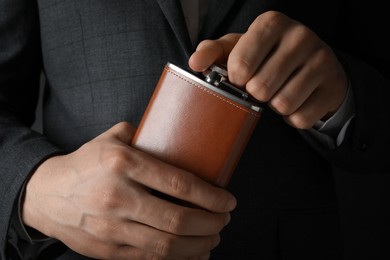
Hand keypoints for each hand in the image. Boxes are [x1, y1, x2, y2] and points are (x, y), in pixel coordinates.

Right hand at [22, 122, 235, 258]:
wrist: (46, 194)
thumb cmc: (86, 163)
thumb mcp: (112, 139)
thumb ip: (145, 136)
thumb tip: (179, 139)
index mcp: (123, 163)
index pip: (180, 184)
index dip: (211, 196)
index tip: (228, 200)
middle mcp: (118, 196)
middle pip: (178, 219)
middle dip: (212, 223)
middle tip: (225, 219)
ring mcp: (112, 227)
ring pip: (167, 245)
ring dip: (200, 245)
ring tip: (214, 238)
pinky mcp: (108, 250)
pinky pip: (151, 259)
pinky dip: (178, 259)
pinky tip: (193, 253)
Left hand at [189, 11, 347, 128]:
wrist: (312, 64)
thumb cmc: (266, 55)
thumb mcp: (238, 47)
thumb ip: (213, 52)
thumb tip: (195, 63)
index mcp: (272, 23)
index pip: (241, 64)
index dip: (235, 79)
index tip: (240, 77)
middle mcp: (300, 36)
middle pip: (261, 88)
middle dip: (256, 94)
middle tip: (261, 86)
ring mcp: (321, 60)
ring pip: (283, 105)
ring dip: (275, 106)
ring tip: (278, 91)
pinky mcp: (332, 86)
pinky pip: (301, 118)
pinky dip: (292, 117)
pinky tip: (296, 101)